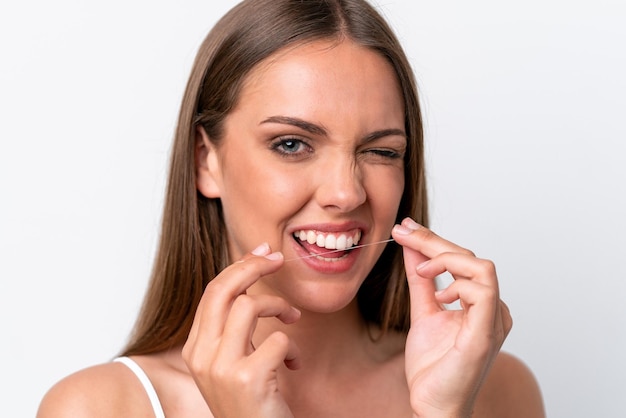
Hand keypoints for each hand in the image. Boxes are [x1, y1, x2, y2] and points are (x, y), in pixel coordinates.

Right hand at [182, 243, 300, 417]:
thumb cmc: (251, 401)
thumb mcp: (232, 360)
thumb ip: (234, 327)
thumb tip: (250, 274)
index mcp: (195, 348)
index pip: (212, 292)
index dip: (239, 267)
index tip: (261, 253)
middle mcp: (201, 356)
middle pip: (223, 289)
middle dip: (252, 266)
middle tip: (277, 259)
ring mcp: (220, 367)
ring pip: (249, 306)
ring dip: (279, 307)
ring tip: (291, 320)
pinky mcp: (246, 378)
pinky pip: (278, 339)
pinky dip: (292, 348)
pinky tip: (292, 365)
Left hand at [391, 218, 511, 417]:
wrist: (433, 403)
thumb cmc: (433, 364)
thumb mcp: (422, 310)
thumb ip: (420, 280)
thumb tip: (410, 246)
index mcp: (480, 302)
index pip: (461, 259)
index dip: (433, 240)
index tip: (405, 228)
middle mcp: (493, 308)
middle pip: (470, 257)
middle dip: (433, 241)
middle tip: (404, 231)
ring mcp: (494, 319)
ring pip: (481, 267)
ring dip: (446, 259)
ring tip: (420, 271)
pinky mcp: (487, 332)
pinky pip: (484, 291)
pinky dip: (457, 284)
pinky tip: (438, 295)